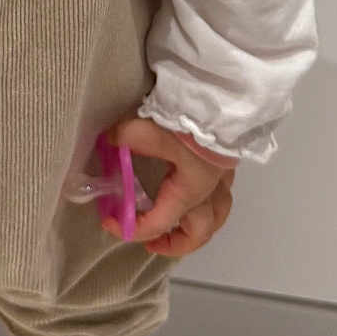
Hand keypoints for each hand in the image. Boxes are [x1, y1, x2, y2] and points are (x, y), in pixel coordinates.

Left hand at [97, 116, 236, 258]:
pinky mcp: (228, 159)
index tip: (110, 220)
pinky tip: (192, 193)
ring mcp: (224, 174)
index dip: (132, 228)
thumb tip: (108, 141)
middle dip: (175, 243)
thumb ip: (125, 138)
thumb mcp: (148, 127)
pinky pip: (222, 193)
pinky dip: (207, 202)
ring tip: (177, 227)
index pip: (159, 222)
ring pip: (218, 215)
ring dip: (197, 226)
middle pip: (200, 231)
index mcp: (191, 189)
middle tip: (151, 242)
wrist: (223, 93)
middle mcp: (212, 188)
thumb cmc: (188, 116)